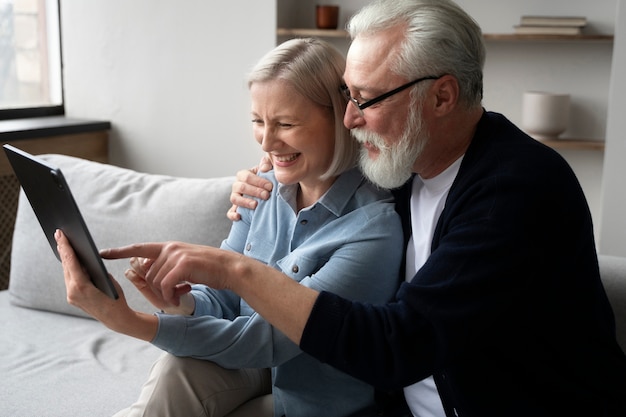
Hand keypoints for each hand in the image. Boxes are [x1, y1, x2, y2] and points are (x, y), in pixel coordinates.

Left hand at [55, 230, 156, 340]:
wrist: (116, 318)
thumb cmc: (116, 298)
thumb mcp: (108, 279)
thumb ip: (94, 270)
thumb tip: (85, 260)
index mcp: (80, 286)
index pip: (70, 261)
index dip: (66, 246)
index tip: (61, 234)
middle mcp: (72, 291)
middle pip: (66, 266)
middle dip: (63, 250)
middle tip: (59, 235)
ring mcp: (71, 296)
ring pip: (66, 272)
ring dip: (66, 259)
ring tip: (63, 244)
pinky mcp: (73, 298)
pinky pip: (69, 279)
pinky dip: (70, 269)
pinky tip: (70, 260)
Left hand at [101, 241, 235, 303]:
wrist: (229, 268)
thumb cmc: (208, 269)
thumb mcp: (185, 264)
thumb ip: (168, 265)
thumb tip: (151, 273)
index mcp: (169, 247)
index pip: (139, 248)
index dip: (120, 251)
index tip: (102, 253)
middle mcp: (170, 248)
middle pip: (148, 274)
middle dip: (156, 290)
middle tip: (172, 297)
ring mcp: (176, 255)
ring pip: (156, 281)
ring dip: (165, 295)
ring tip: (178, 297)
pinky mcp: (183, 265)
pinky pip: (166, 286)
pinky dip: (170, 296)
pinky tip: (179, 299)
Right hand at [227, 156, 273, 220]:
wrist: (266, 191)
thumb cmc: (267, 179)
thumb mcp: (268, 170)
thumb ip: (267, 164)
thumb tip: (264, 168)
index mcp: (243, 175)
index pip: (247, 176)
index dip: (258, 181)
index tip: (270, 186)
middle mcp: (237, 186)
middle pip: (241, 187)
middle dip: (254, 191)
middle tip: (266, 195)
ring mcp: (235, 197)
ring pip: (234, 198)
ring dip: (245, 202)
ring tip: (256, 205)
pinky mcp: (235, 209)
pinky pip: (230, 212)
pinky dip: (233, 215)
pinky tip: (239, 217)